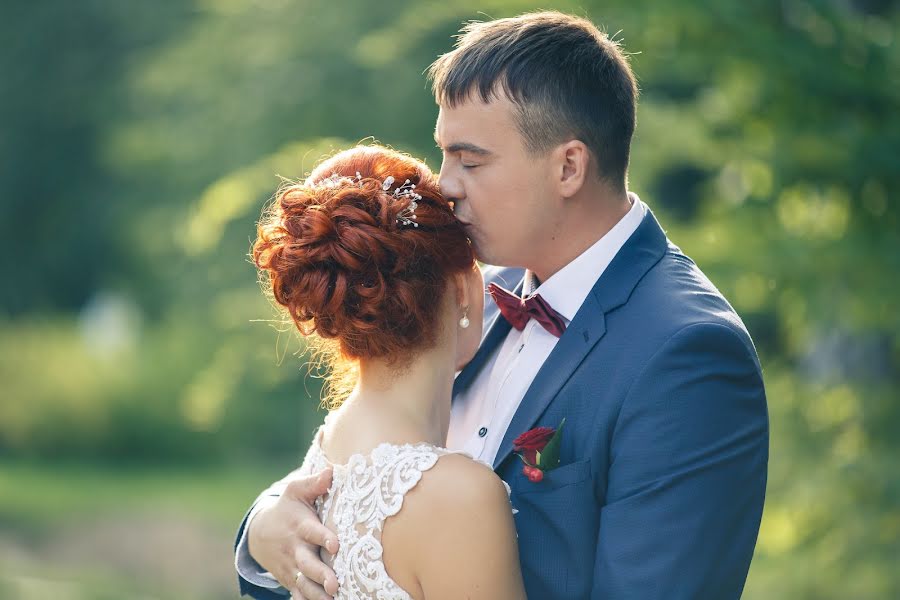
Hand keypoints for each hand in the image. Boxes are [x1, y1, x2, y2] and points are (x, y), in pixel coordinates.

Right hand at [248, 467, 339, 599]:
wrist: (260, 532)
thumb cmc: (288, 508)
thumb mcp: (296, 492)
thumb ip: (313, 483)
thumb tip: (331, 471)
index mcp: (301, 526)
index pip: (312, 532)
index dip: (323, 538)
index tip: (335, 544)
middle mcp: (296, 549)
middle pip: (308, 564)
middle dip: (320, 575)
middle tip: (334, 584)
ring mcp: (292, 566)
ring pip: (303, 584)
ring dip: (316, 594)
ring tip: (332, 599)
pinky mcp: (290, 579)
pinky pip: (297, 594)